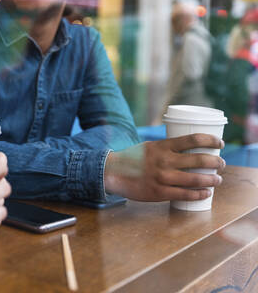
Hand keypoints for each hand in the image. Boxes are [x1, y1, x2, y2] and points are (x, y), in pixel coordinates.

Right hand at [104, 134, 225, 201]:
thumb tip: (190, 150)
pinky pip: (185, 194)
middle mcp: (164, 160)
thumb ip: (167, 148)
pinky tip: (206, 193)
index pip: (194, 139)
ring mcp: (162, 178)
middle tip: (221, 164)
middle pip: (200, 160)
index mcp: (163, 146)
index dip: (211, 141)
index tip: (220, 144)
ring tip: (217, 180)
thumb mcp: (150, 146)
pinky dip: (199, 194)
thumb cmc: (133, 159)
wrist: (112, 172)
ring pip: (196, 179)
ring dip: (212, 180)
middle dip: (217, 162)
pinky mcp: (159, 192)